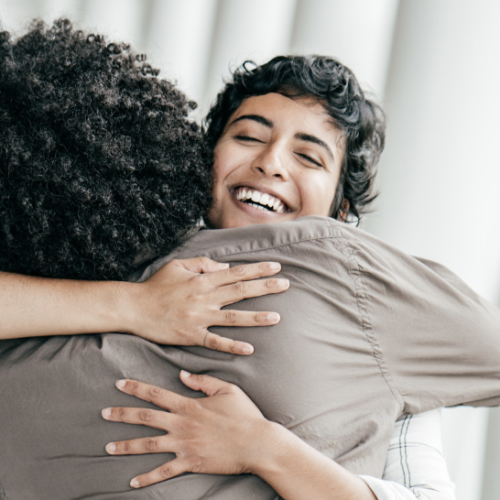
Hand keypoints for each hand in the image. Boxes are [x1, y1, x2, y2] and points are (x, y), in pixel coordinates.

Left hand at [102, 372, 270, 487]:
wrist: (256, 442)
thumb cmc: (244, 414)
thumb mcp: (226, 389)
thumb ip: (202, 381)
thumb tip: (182, 375)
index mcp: (189, 405)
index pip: (156, 394)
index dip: (136, 388)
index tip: (119, 384)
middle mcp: (182, 424)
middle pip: (146, 418)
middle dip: (122, 414)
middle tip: (104, 413)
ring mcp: (184, 445)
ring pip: (149, 445)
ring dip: (127, 446)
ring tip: (108, 447)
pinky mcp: (190, 463)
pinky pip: (164, 471)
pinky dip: (147, 477)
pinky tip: (133, 481)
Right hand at [129, 257, 288, 354]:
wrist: (135, 308)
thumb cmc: (157, 285)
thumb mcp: (178, 265)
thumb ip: (203, 263)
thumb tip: (225, 267)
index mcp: (203, 280)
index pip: (237, 273)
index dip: (258, 270)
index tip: (276, 268)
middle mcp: (205, 297)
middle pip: (241, 291)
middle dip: (265, 287)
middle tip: (286, 285)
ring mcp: (200, 317)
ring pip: (233, 317)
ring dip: (256, 317)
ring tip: (276, 317)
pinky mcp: (192, 335)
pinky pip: (215, 341)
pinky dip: (232, 345)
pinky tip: (249, 348)